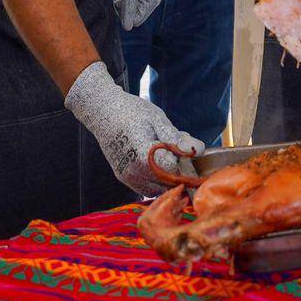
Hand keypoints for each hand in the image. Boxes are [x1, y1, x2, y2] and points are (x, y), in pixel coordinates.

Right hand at [65, 61, 203, 194]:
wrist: (103, 110)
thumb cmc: (132, 111)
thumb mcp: (158, 119)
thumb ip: (177, 138)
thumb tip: (198, 151)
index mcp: (143, 157)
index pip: (175, 172)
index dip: (186, 162)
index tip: (187, 150)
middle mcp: (134, 173)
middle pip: (168, 184)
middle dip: (180, 170)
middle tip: (179, 148)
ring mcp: (127, 177)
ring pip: (158, 190)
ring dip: (169, 177)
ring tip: (167, 153)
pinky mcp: (124, 178)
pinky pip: (147, 189)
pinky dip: (157, 180)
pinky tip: (158, 161)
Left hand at [114, 0, 161, 29]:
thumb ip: (128, 11)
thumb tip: (127, 28)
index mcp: (151, 3)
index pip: (135, 21)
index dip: (124, 15)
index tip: (119, 2)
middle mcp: (153, 0)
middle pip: (135, 14)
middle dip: (124, 7)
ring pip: (133, 6)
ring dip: (125, 1)